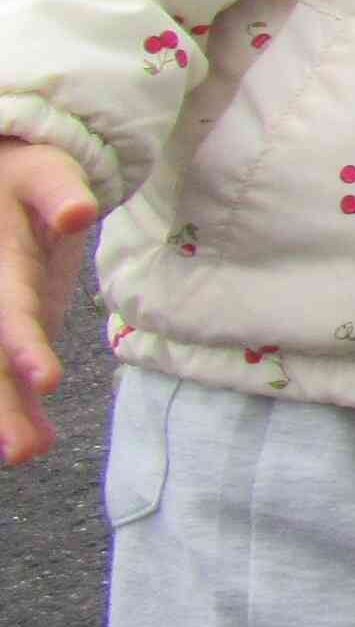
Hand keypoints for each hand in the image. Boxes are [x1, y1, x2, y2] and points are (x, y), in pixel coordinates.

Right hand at [0, 140, 96, 467]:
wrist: (3, 172)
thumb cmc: (31, 174)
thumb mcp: (47, 174)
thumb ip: (60, 195)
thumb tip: (76, 214)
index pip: (7, 308)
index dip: (22, 345)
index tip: (45, 380)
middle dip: (3, 402)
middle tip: (21, 450)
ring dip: (5, 411)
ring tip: (26, 453)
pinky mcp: (3, 324)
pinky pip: (1, 368)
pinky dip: (16, 403)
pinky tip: (36, 442)